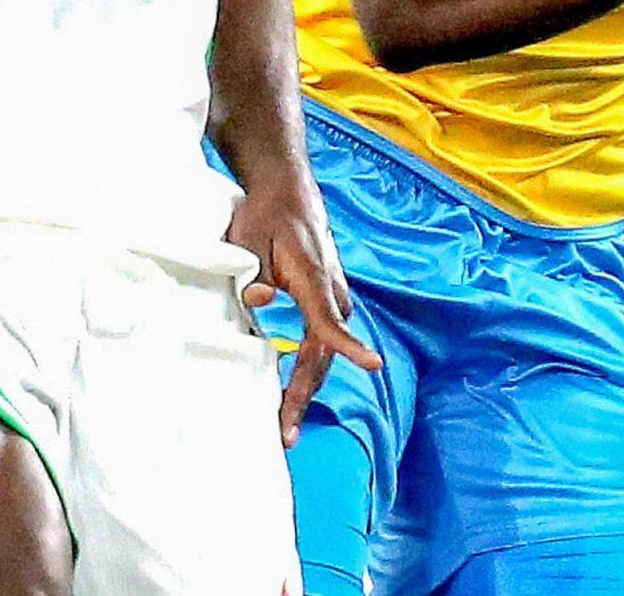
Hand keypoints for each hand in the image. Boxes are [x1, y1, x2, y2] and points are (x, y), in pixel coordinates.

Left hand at [223, 177, 381, 446]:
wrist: (285, 190)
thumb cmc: (266, 213)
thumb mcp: (250, 237)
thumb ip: (254, 273)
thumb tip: (259, 303)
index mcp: (313, 275)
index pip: (330, 318)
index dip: (349, 345)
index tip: (374, 364)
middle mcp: (330, 290)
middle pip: (323, 351)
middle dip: (304, 393)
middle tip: (285, 432)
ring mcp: (331, 296)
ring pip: (322, 351)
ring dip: (305, 386)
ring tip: (285, 424)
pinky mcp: (324, 300)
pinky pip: (319, 342)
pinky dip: (306, 369)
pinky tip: (289, 391)